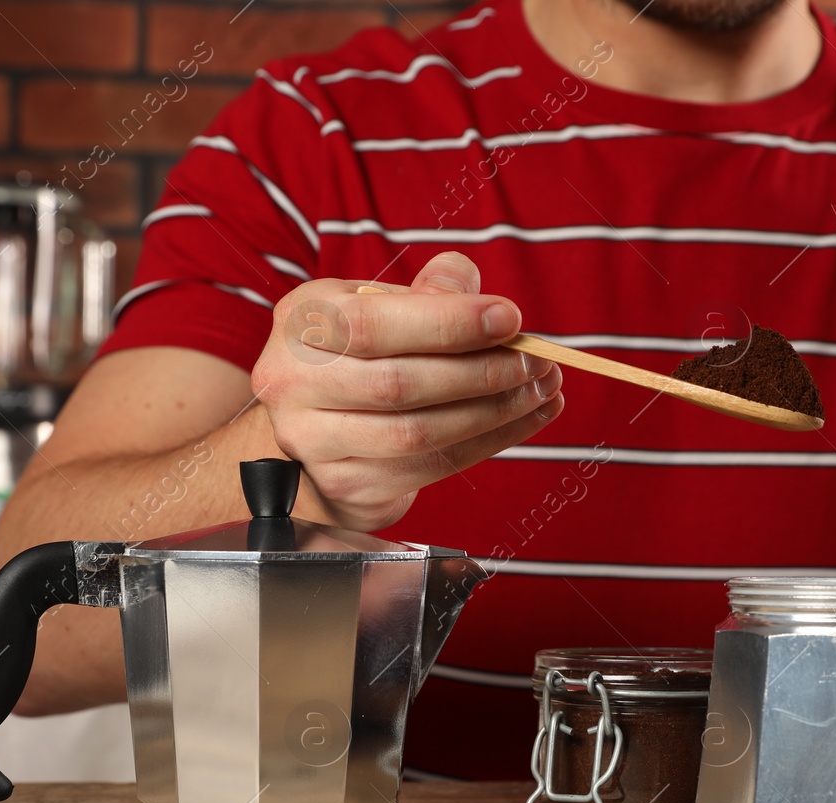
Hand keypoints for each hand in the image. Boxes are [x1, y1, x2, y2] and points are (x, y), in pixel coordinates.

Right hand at [250, 252, 562, 529]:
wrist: (316, 425)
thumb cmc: (358, 351)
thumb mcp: (376, 303)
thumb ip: (424, 291)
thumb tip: (467, 286)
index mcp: (302, 322)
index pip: (373, 324)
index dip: (447, 323)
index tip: (509, 319)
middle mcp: (295, 384)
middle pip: (399, 385)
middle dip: (481, 372)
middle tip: (536, 361)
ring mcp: (316, 442)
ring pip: (418, 434)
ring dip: (492, 412)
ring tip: (540, 389)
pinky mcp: (349, 483)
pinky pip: (431, 467)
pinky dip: (488, 442)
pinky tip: (524, 418)